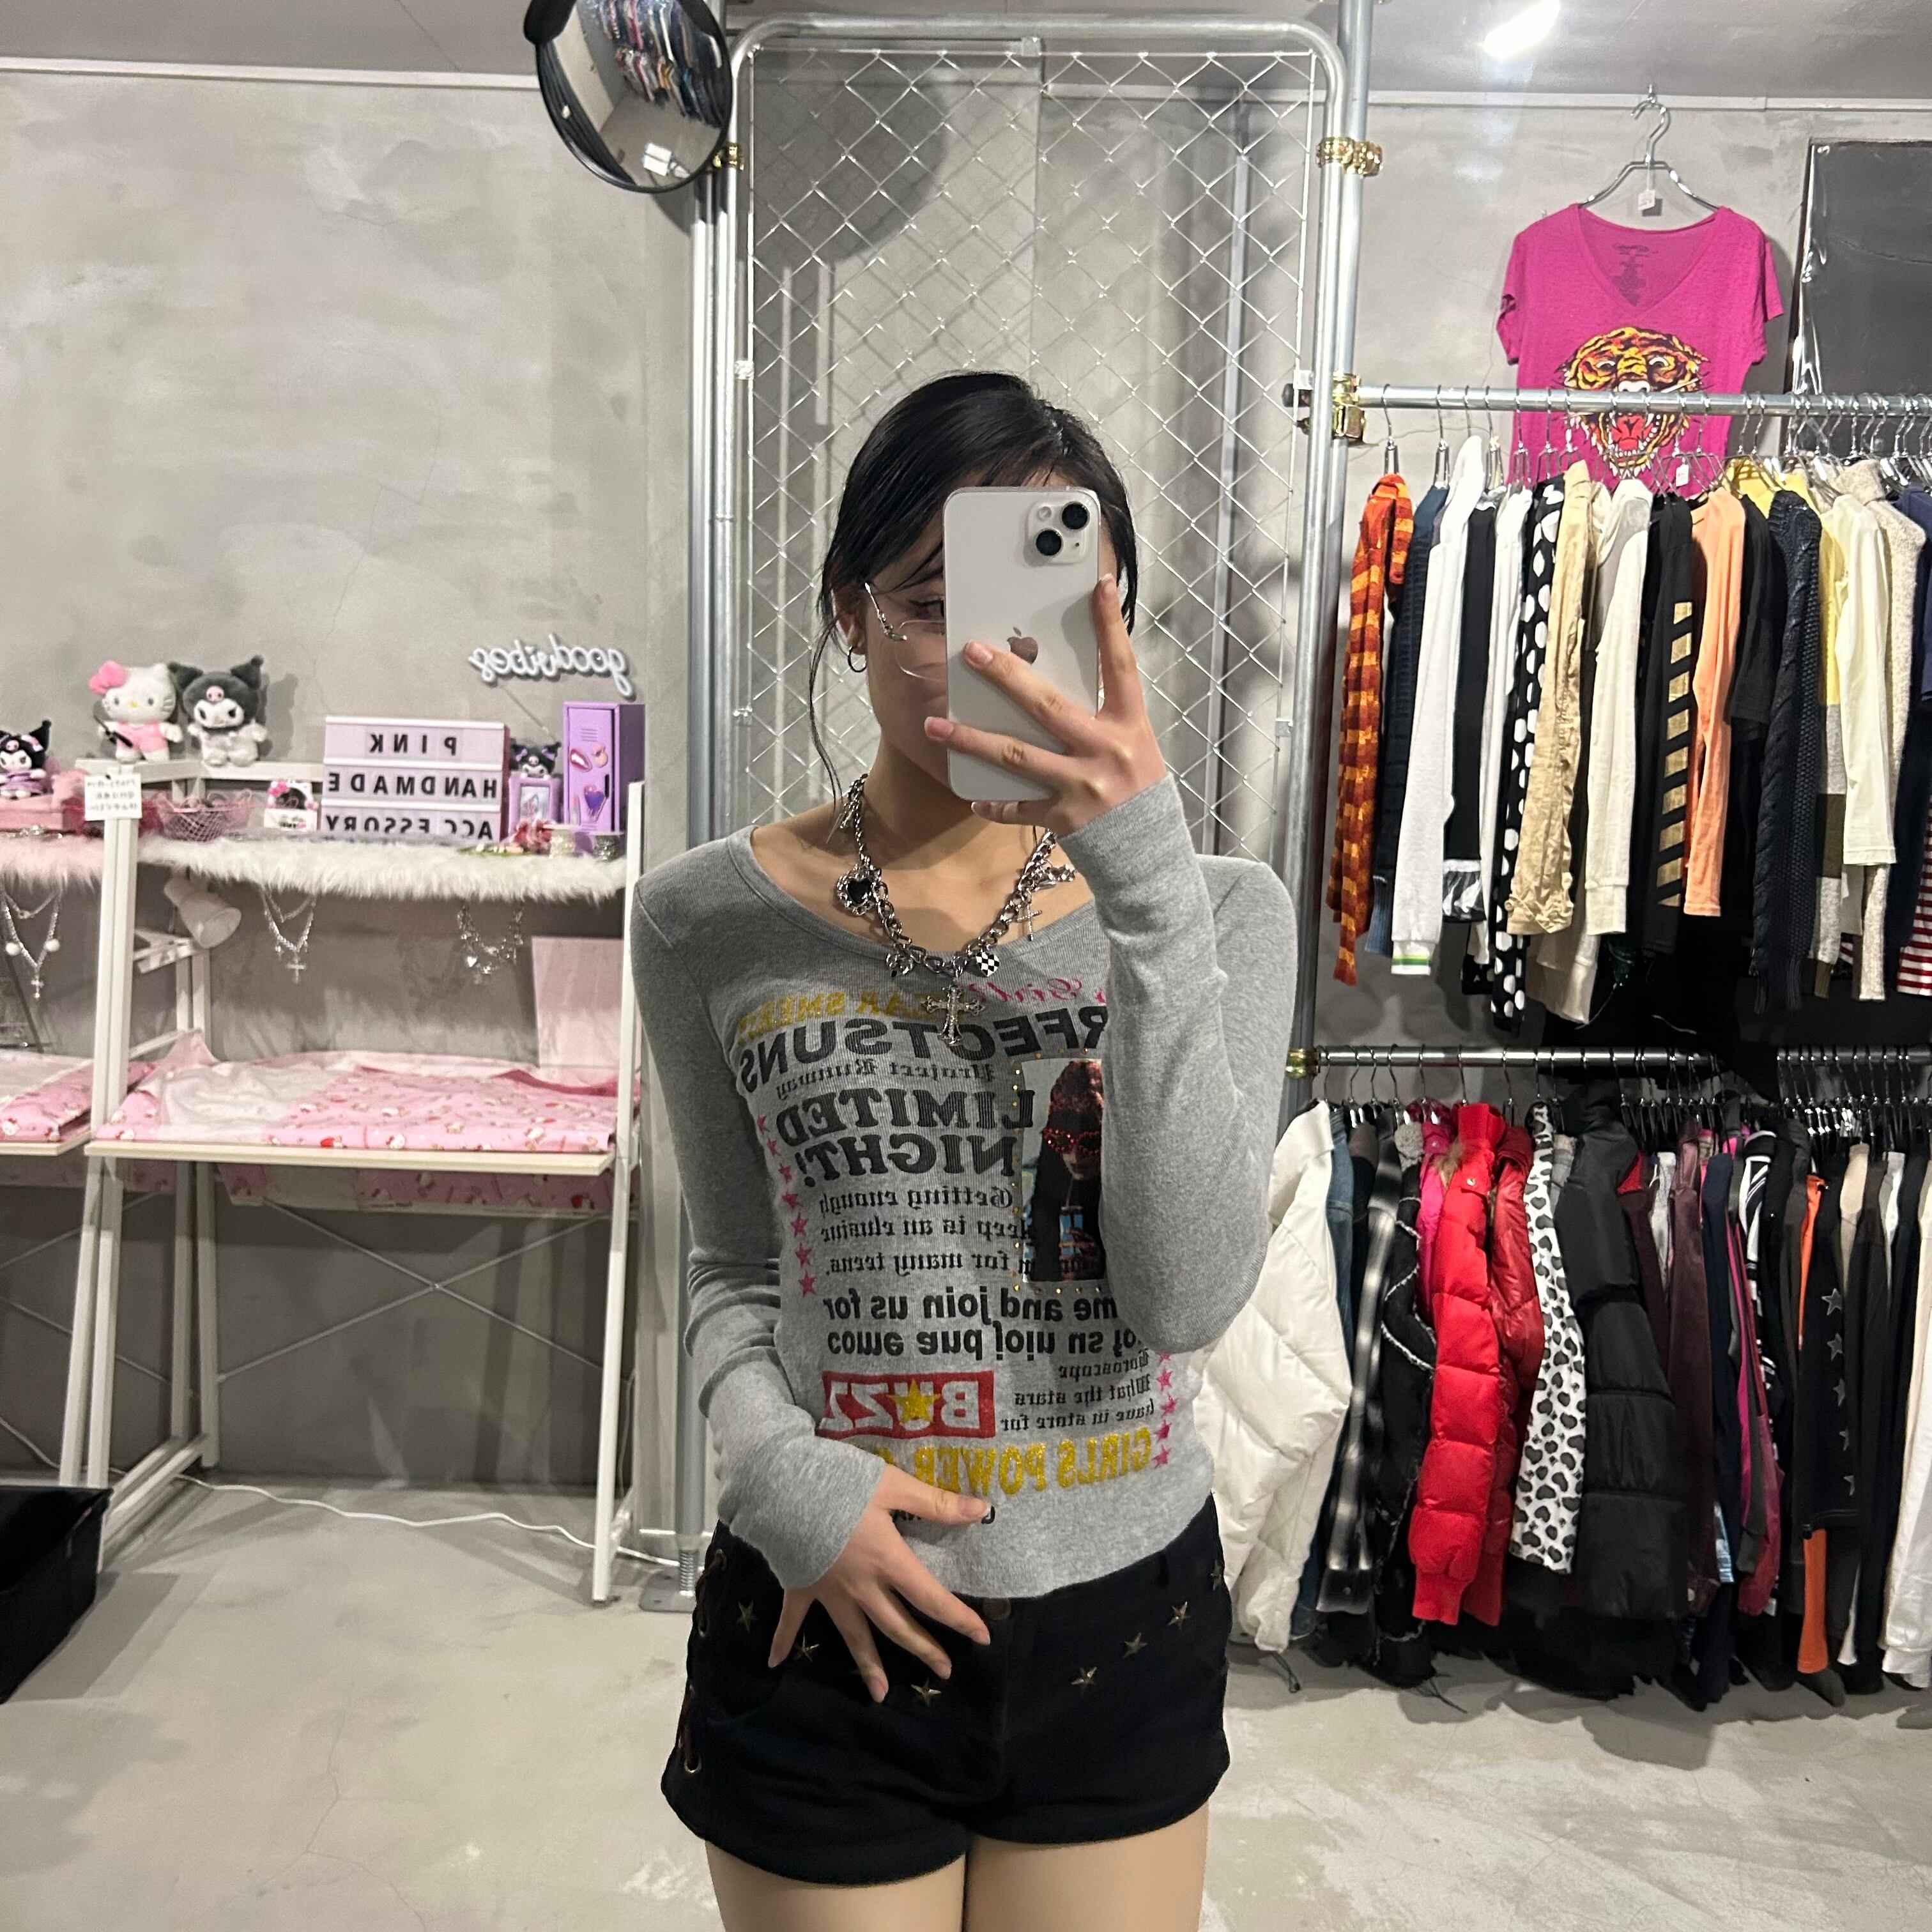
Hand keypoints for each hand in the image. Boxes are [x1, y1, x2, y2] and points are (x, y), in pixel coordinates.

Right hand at [768, 1465, 991, 1700]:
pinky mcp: (801, 1587)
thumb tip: (980, 1510)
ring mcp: (830, 1593)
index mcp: (889, 1562)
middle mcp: (863, 1588)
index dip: (958, 1618)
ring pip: (855, 1636)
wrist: (784, 1490)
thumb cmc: (841, 1485)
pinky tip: (775, 1663)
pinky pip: (792, 1620)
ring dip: (868, 1666)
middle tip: (945, 1672)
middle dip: (924, 1649)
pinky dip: (783, 1641)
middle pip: (898, 1627)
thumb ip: (934, 1502)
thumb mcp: (892, 1485)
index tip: (982, 1637)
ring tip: (881, 1694)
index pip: (931, 1598)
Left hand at [922, 573, 1165, 834]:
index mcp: (1128, 724)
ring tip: (936, 725)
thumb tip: (1052, 680)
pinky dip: (994, 803)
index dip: (1110, 626)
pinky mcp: (1062, 817)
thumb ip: (1102, 712)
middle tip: (973, 653)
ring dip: (972, 739)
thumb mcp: (1133, 741)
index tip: (1097, 587)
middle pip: (1048, 706)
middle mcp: (1105, 750)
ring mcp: (1081, 785)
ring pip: (1016, 756)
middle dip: (1006, 677)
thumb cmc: (1137, 787)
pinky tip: (974, 796)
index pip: (1120, 666)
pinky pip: (1017, 807)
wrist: (1150, 851)